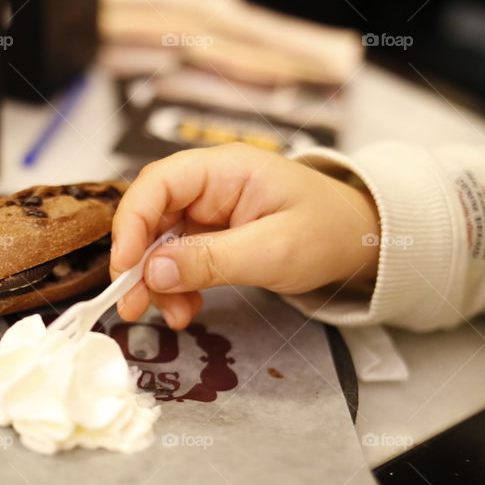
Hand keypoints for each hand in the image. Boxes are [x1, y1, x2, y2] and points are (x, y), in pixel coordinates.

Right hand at [110, 142, 379, 328]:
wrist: (359, 242)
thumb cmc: (328, 232)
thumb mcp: (273, 251)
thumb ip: (211, 260)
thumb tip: (152, 271)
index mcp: (225, 169)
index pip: (159, 183)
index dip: (132, 222)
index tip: (125, 267)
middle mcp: (210, 185)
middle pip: (152, 214)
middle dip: (139, 261)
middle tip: (131, 305)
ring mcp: (209, 211)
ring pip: (160, 242)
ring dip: (158, 282)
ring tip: (172, 316)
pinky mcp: (212, 236)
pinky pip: (179, 259)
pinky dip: (176, 287)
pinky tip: (185, 309)